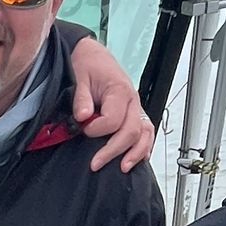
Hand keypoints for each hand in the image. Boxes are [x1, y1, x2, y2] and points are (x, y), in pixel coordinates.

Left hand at [70, 39, 154, 171]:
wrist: (93, 57)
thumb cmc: (87, 65)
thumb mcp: (79, 77)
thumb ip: (81, 97)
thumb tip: (83, 116)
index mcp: (119, 90)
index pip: (114, 119)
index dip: (97, 129)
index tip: (83, 129)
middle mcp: (132, 101)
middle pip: (131, 131)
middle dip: (114, 150)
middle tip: (95, 164)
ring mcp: (136, 109)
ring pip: (144, 134)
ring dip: (135, 153)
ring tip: (122, 168)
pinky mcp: (135, 115)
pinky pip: (146, 133)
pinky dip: (143, 148)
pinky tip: (136, 160)